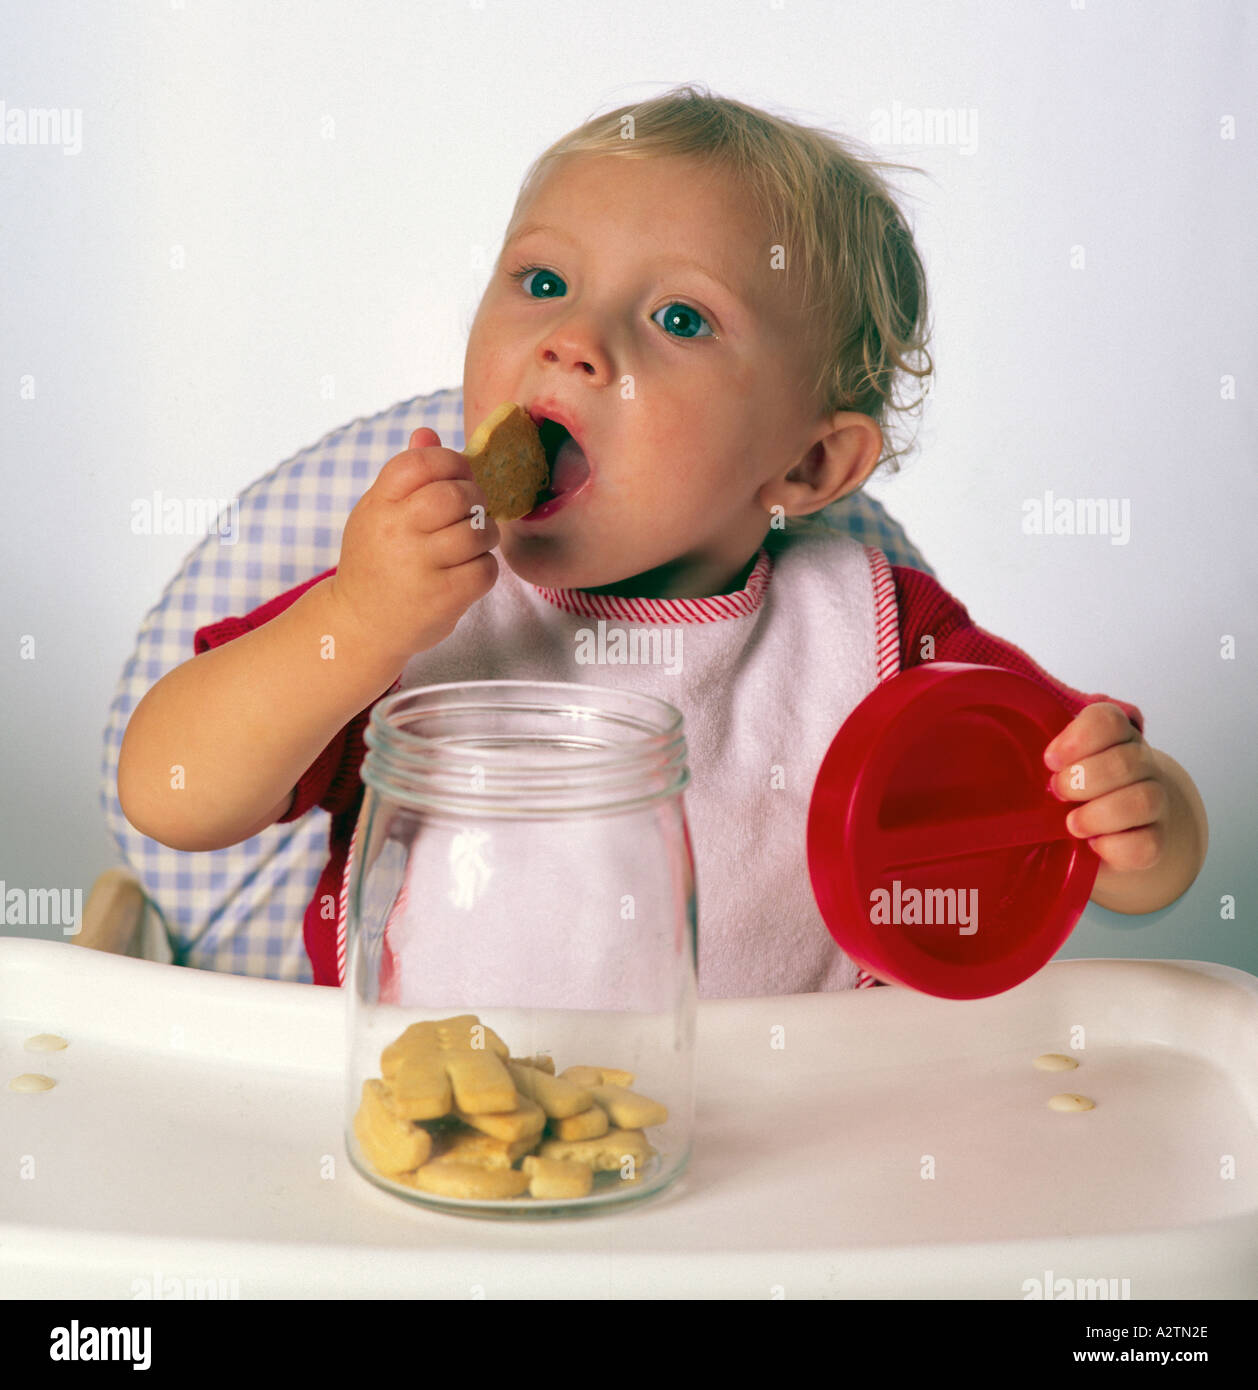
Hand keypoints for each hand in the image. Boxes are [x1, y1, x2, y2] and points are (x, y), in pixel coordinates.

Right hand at [329, 427, 498, 661]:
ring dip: (486, 533)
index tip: (460, 475)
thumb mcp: (378, 513)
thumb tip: (428, 434)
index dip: (451, 462)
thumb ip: (405, 476)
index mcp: (379, 505)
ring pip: (477, 532)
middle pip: (454, 494)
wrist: (360, 624)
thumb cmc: (376, 562)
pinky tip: (470, 570)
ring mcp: (419, 567)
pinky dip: (485, 567)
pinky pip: (485, 569)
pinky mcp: (442, 598)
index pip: (421, 463)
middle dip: (474, 498)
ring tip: (475, 541)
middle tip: (472, 510)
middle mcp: (396, 533)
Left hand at [1043, 702, 1167, 872]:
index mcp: (1114, 738)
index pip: (1109, 720)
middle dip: (1084, 779)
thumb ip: (1044, 759)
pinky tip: (1094, 846)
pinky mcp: (1156, 840)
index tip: (1051, 760)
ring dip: (1099, 814)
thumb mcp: (1056, 769)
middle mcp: (1141, 764)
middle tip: (1058, 792)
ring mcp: (1154, 802)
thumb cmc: (1072, 794)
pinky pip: (1147, 843)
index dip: (1080, 738)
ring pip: (1144, 800)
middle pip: (1128, 760)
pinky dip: (1115, 847)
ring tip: (1072, 824)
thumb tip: (996, 758)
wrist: (1109, 832)